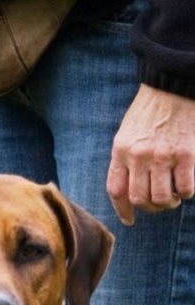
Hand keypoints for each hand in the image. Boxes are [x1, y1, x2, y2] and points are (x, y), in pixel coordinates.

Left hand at [106, 84, 194, 225]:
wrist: (174, 85)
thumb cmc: (151, 110)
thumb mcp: (127, 134)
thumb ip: (125, 158)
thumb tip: (128, 188)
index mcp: (121, 152)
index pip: (116, 190)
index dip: (123, 210)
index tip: (130, 219)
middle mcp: (139, 156)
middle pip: (139, 198)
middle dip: (149, 208)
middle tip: (159, 204)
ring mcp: (162, 156)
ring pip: (161, 198)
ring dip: (168, 204)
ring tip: (173, 198)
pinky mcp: (186, 154)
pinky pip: (185, 187)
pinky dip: (187, 193)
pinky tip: (187, 189)